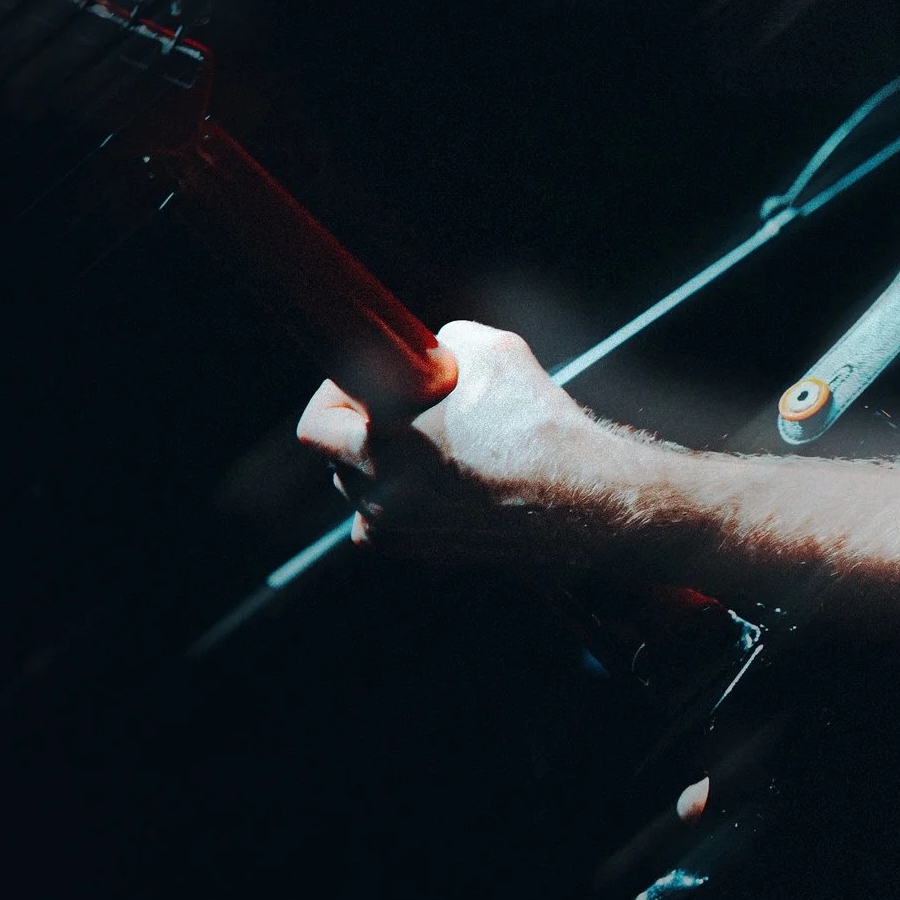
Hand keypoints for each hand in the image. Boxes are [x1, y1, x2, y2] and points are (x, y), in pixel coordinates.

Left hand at [295, 319, 655, 565]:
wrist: (581, 495)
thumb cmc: (534, 420)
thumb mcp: (486, 348)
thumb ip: (436, 344)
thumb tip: (423, 357)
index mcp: (379, 440)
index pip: (318, 420)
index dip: (340, 390)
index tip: (374, 380)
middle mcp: (376, 492)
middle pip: (333, 454)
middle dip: (362, 424)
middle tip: (406, 406)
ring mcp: (397, 531)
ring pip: (360, 490)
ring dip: (381, 462)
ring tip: (437, 442)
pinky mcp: (421, 555)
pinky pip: (386, 523)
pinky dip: (402, 500)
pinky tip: (443, 480)